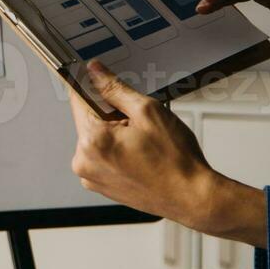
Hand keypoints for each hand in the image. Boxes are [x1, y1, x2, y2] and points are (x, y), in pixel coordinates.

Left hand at [69, 62, 266, 246]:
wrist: (190, 196)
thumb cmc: (175, 161)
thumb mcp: (148, 111)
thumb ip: (115, 88)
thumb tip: (94, 72)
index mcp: (92, 141)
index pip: (78, 99)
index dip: (90, 85)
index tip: (95, 77)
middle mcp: (83, 161)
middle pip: (88, 119)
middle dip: (110, 114)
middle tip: (138, 123)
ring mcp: (89, 176)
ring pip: (95, 138)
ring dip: (113, 133)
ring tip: (141, 143)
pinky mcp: (98, 184)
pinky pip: (100, 156)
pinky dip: (114, 150)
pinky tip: (137, 155)